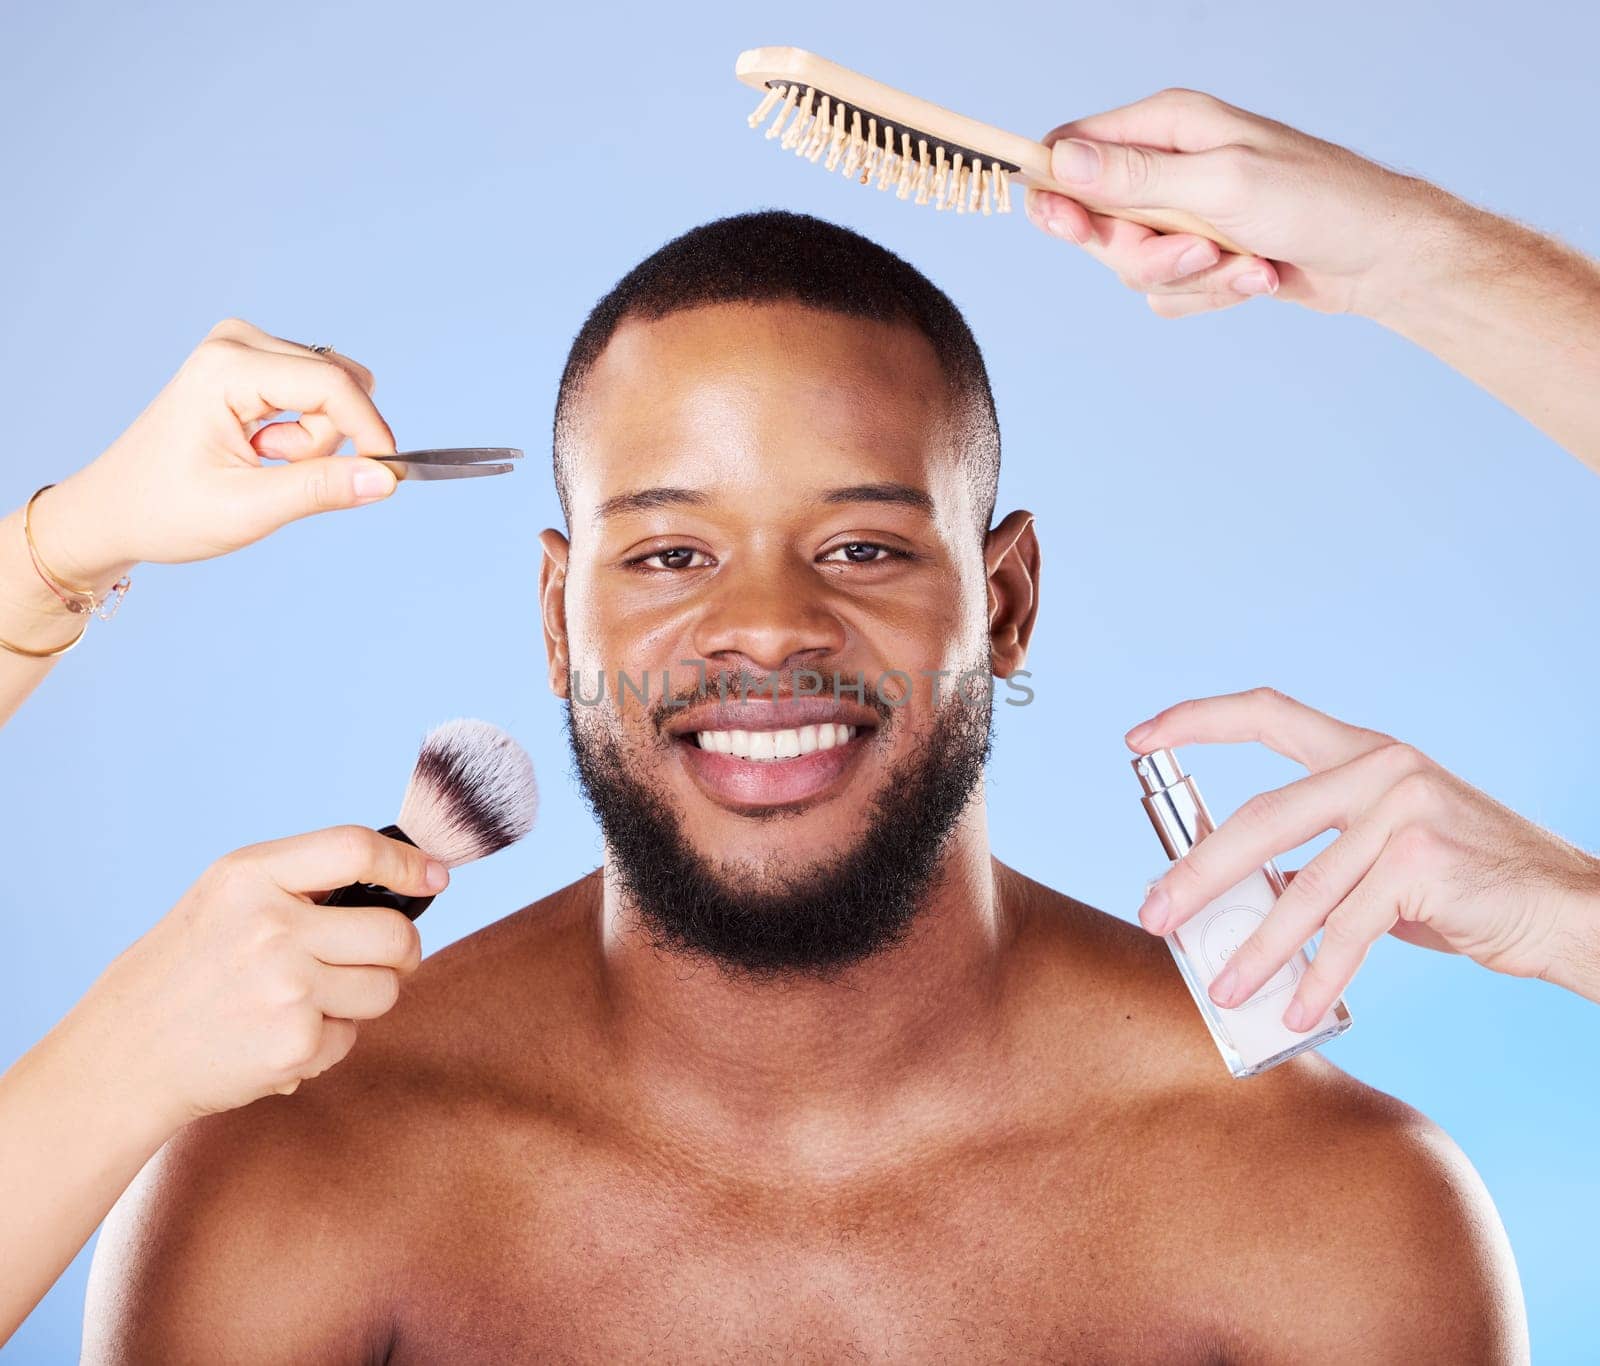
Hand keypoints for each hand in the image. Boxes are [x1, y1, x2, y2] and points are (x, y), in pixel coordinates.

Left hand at [30, 318, 402, 584]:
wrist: (115, 510)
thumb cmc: (166, 510)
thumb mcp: (248, 509)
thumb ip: (321, 489)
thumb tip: (385, 479)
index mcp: (227, 368)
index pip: (333, 385)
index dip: (371, 431)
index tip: (387, 476)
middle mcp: (235, 341)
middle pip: (335, 384)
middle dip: (325, 441)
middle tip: (272, 470)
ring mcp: (241, 347)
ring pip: (330, 389)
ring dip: (312, 439)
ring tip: (260, 461)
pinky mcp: (249, 362)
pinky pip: (314, 392)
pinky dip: (302, 431)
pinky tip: (259, 449)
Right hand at [75, 826, 447, 1123]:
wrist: (123, 1055)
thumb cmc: (186, 970)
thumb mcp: (226, 899)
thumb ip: (302, 882)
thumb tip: (406, 878)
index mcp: (249, 877)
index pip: (355, 849)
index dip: (407, 862)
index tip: (434, 875)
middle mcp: (270, 926)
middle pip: (394, 932)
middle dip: (401, 951)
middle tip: (380, 960)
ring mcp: (286, 987)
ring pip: (387, 988)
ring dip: (365, 997)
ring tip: (310, 1000)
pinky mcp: (295, 1044)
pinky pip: (353, 1037)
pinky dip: (330, 1041)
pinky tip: (281, 1035)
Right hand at [1023, 88, 1464, 319]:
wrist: (1379, 257)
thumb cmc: (1318, 202)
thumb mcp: (1220, 184)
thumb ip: (1135, 177)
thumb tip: (1061, 160)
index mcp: (1166, 126)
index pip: (1072, 149)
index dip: (1055, 189)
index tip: (1062, 221)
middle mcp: (1166, 166)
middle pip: (1095, 224)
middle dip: (1144, 253)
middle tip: (1198, 249)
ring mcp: (1180, 215)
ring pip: (1130, 268)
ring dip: (1190, 278)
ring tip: (1247, 262)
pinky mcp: (1197, 257)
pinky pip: (1165, 294)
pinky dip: (1211, 294)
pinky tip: (1256, 276)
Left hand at [1127, 688, 1599, 1027]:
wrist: (1568, 907)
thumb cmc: (1469, 884)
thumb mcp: (1386, 853)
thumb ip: (1320, 860)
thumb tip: (1242, 901)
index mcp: (1362, 752)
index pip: (1266, 713)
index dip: (1197, 720)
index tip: (1137, 739)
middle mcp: (1380, 767)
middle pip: (1261, 818)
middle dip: (1200, 873)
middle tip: (1155, 913)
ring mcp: (1403, 810)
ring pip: (1303, 887)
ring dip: (1257, 946)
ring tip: (1224, 985)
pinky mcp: (1423, 861)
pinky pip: (1351, 929)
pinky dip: (1320, 977)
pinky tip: (1297, 1009)